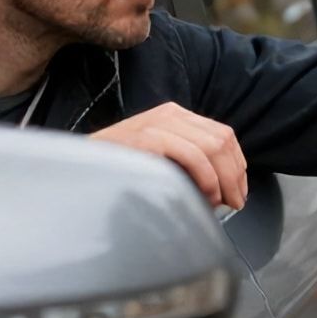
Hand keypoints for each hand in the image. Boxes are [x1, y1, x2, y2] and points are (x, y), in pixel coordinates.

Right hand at [91, 103, 247, 208]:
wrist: (77, 170)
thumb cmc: (119, 171)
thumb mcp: (159, 159)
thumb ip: (187, 163)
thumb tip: (223, 189)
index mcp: (175, 116)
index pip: (222, 134)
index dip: (238, 165)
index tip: (239, 191)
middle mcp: (169, 114)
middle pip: (222, 140)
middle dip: (235, 176)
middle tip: (235, 203)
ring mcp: (156, 124)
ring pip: (212, 146)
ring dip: (223, 180)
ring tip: (220, 203)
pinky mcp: (146, 138)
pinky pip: (191, 155)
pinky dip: (206, 178)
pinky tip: (204, 196)